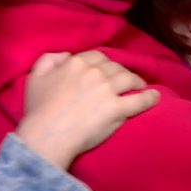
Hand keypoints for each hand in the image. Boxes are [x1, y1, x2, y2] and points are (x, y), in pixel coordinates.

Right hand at [16, 50, 159, 169]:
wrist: (47, 135)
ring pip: (128, 78)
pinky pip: (139, 100)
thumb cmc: (39, 109)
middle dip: (120, 71)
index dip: (103, 63)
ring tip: (140, 86)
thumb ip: (48, 59)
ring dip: (136, 80)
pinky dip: (149, 98)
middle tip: (123, 80)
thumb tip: (66, 55)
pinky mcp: (117, 109)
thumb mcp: (35, 76)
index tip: (105, 70)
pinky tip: (155, 97)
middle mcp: (95, 72)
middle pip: (114, 66)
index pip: (97, 56)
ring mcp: (108, 90)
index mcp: (76, 63)